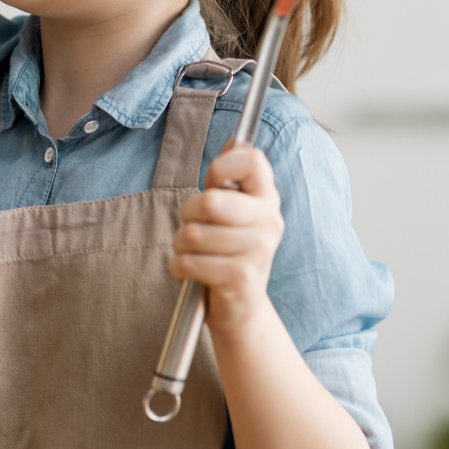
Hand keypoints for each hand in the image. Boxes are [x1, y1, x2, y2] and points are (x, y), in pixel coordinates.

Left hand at [173, 144, 284, 332]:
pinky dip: (179, 267)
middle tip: (193, 225)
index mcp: (267, 199)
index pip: (252, 160)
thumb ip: (232, 179)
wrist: (241, 308)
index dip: (222, 166)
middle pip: (211, 201)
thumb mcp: (235, 214)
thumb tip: (234, 140)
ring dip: (181, 245)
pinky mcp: (240, 278)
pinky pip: (188, 262)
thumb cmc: (228, 253)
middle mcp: (269, 222)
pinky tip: (192, 272)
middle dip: (188, 213)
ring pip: (193, 234)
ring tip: (193, 252)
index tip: (212, 182)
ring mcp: (258, 251)